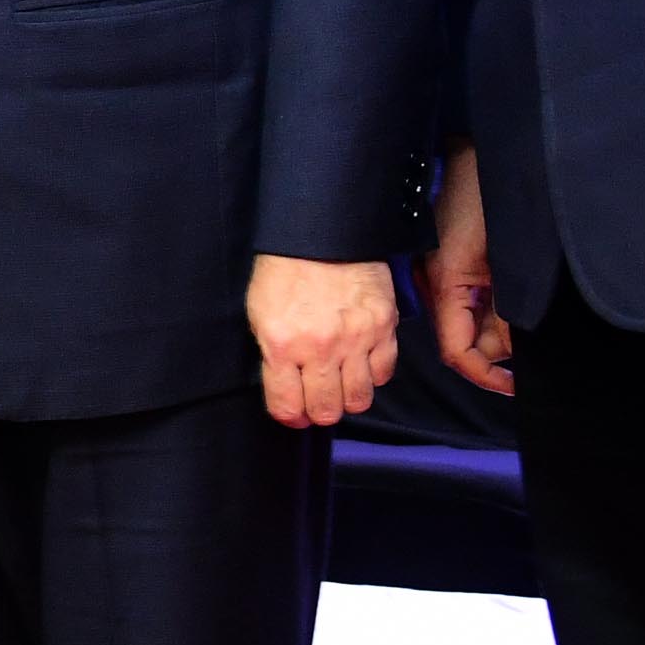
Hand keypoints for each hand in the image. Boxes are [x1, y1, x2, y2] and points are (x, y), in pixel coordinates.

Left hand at [247, 256, 397, 428]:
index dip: (291, 416)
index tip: (294, 412)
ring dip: (348, 397)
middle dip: (319, 410)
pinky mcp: (383, 326)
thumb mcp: (260, 313)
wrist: (321, 229)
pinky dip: (373, 374)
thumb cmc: (284, 269)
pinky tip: (361, 361)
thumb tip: (285, 390)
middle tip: (318, 398)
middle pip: (326, 411)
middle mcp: (319, 348)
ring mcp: (355, 339)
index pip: (287, 407)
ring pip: (358, 399)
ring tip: (340, 381)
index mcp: (281, 344)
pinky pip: (384, 373)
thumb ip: (272, 356)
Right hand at [428, 148, 515, 396]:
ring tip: (529, 308)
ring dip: (502, 326)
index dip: (485, 375)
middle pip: (466, 340)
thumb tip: (510, 349)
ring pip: (472, 321)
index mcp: (446, 286)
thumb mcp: (503, 260)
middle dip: (500, 348)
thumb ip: (506, 309)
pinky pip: (472, 300)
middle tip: (535, 338)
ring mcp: (444, 275)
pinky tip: (516, 295)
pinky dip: (496, 308)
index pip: (457, 352)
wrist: (473, 151)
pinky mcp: (454, 262)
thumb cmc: (485, 195)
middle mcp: (439, 286)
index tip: (515, 385)